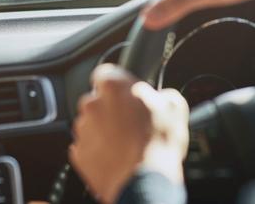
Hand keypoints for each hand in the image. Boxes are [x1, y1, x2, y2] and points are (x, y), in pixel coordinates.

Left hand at [69, 64, 189, 203]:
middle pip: (97, 99)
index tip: (125, 91)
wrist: (144, 183)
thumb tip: (161, 97)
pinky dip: (98, 149)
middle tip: (130, 121)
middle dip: (110, 107)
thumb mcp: (175, 107)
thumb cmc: (158, 145)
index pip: (106, 72)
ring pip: (90, 123)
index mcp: (114, 86)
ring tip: (125, 142)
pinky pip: (87, 145)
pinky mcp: (79, 153)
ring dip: (104, 129)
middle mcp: (92, 104)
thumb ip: (163, 93)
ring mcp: (83, 130)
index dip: (117, 82)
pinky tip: (116, 155)